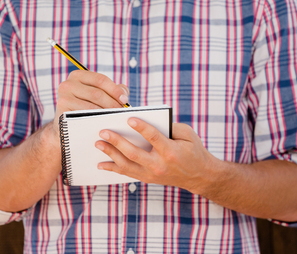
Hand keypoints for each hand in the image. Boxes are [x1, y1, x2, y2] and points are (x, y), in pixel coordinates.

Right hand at [52, 70, 128, 138]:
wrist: (66, 125)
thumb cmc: (86, 107)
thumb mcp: (97, 95)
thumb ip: (112, 90)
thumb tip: (124, 92)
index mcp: (78, 75)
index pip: (100, 80)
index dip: (115, 90)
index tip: (125, 100)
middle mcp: (68, 84)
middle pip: (97, 93)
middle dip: (112, 103)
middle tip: (122, 112)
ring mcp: (63, 97)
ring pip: (91, 106)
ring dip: (106, 113)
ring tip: (116, 119)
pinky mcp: (62, 111)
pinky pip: (84, 116)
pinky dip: (96, 120)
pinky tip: (105, 124)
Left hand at [95, 118, 220, 192]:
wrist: (199, 176)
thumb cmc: (193, 150)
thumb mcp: (188, 134)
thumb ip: (171, 127)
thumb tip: (149, 120)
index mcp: (171, 151)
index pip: (153, 137)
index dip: (141, 127)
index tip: (129, 118)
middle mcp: (159, 165)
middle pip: (134, 153)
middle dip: (117, 142)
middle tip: (103, 131)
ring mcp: (151, 174)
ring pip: (127, 165)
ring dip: (111, 154)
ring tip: (98, 144)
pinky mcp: (147, 178)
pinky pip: (127, 173)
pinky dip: (113, 168)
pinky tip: (101, 164)